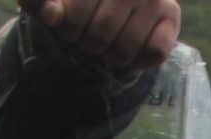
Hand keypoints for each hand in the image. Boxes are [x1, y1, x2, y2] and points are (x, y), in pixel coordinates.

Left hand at [33, 0, 179, 71]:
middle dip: (87, 45)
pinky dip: (138, 61)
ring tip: (105, 46)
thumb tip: (50, 14)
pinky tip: (129, 52)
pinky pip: (153, 53)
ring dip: (110, 57)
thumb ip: (39, 2)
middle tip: (86, 39)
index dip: (66, 30)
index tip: (66, 28)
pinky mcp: (171, 14)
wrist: (109, 1)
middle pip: (99, 35)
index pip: (73, 15)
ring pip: (124, 48)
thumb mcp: (52, 0)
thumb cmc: (77, 1)